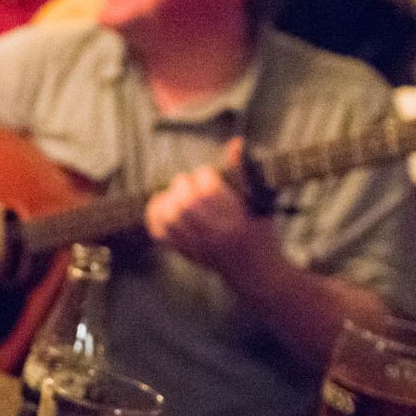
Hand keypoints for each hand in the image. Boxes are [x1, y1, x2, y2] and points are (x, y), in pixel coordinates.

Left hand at [143, 138, 285, 282]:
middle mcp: (216, 233)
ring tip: (176, 194)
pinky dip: (155, 218)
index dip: (206, 176)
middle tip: (192, 185)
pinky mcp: (186, 253)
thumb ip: (244, 171)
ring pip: (169, 217)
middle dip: (184, 185)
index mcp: (236, 217)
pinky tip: (161, 207)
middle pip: (185, 201)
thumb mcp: (260, 201)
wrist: (257, 273)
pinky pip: (160, 234)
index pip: (208, 187)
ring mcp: (199, 245)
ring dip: (168, 199)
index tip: (210, 176)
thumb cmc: (261, 232)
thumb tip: (235, 142)